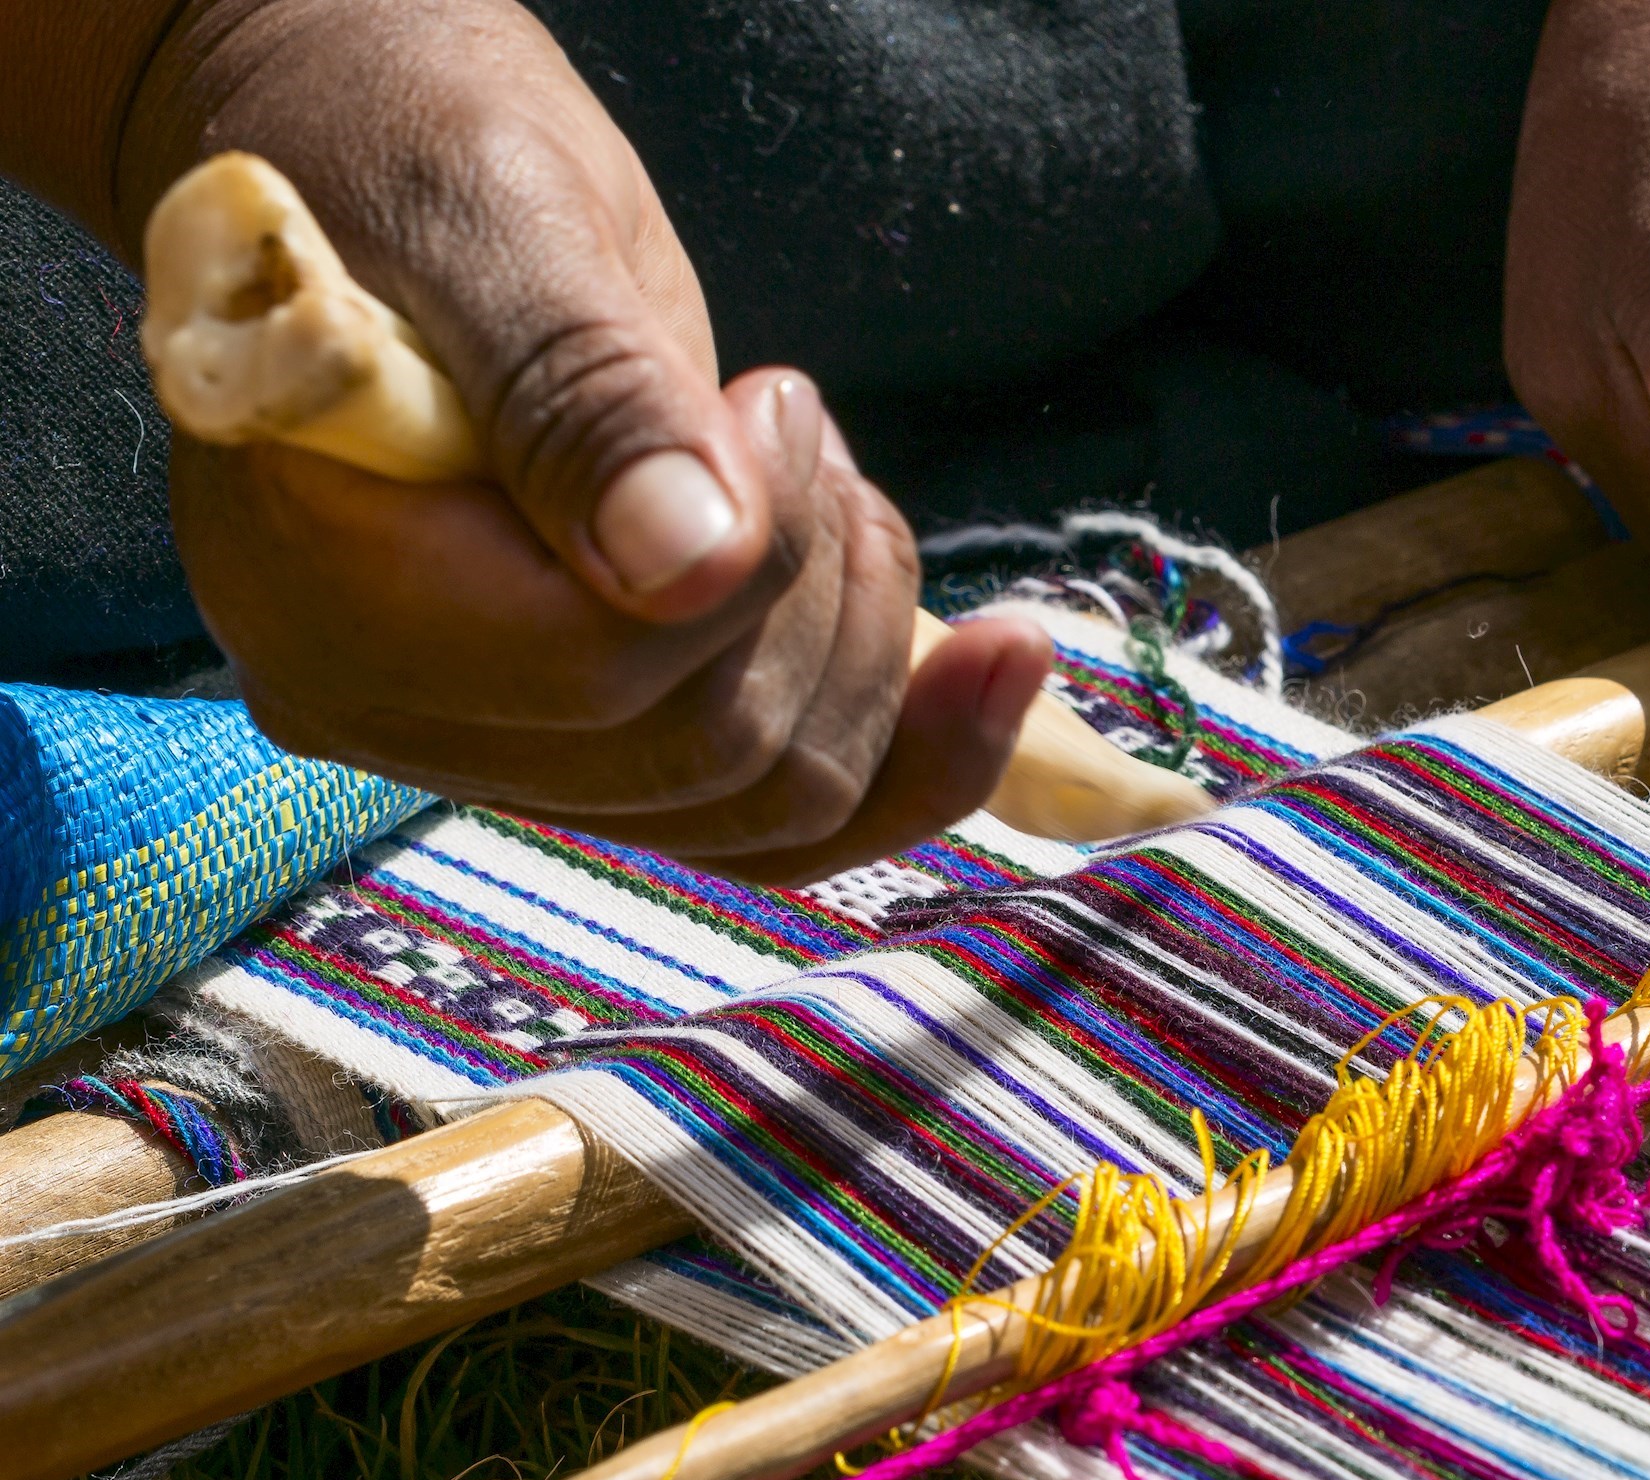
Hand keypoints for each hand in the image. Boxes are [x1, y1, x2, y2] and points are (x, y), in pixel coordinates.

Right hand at [110, 0, 1051, 880]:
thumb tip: (689, 567)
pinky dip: (910, 746)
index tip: (777, 400)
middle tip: (796, 420)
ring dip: (867, 642)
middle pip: (699, 760)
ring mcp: (493, 749)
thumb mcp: (503, 227)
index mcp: (322, 590)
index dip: (755, 552)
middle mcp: (390, 710)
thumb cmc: (416, 156)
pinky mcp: (594, 751)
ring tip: (824, 476)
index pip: (596, 670)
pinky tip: (999, 658)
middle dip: (819, 587)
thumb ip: (584, 398)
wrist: (400, 185)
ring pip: (765, 811)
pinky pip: (775, 826)